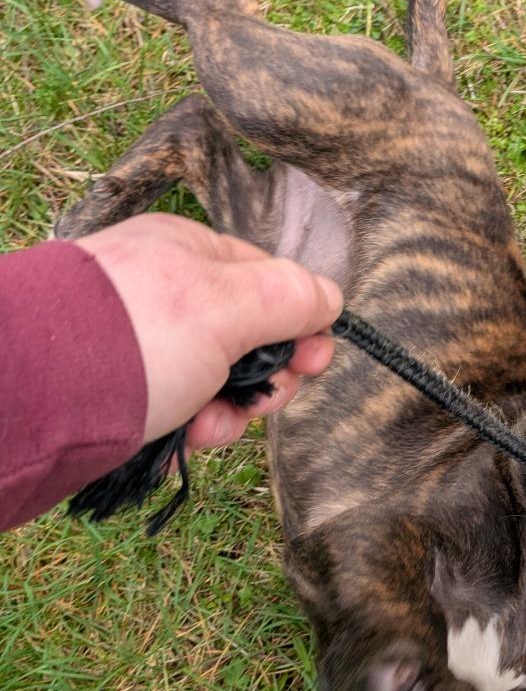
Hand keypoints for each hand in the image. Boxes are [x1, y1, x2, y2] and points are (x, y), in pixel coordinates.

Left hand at [74, 213, 342, 446]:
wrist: (30, 396)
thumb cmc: (134, 338)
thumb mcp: (227, 307)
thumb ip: (289, 298)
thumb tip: (331, 296)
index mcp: (189, 254)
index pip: (269, 282)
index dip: (300, 324)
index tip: (314, 362)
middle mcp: (167, 293)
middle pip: (249, 335)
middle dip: (268, 376)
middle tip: (268, 400)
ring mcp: (146, 342)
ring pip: (218, 377)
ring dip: (233, 408)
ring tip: (213, 426)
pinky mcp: (125, 386)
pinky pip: (182, 404)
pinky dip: (195, 423)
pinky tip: (187, 437)